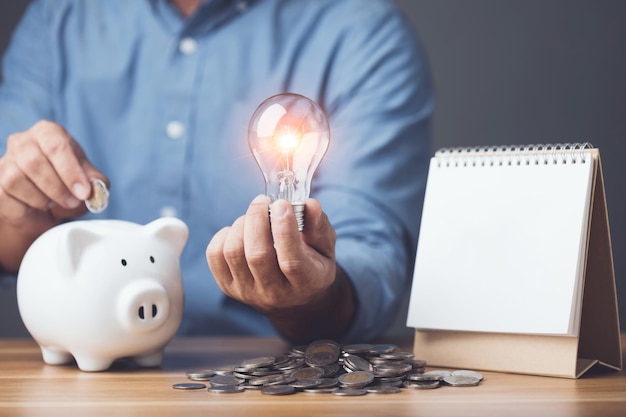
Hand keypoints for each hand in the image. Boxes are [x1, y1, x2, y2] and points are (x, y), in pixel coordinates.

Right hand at [0, 120, 106, 269]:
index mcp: (48, 133)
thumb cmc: (68, 187)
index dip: (71, 171)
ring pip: (15, 179)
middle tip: (72, 202)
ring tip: (53, 203)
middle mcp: (22, 141)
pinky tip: (35, 208)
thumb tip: (96, 187)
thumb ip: (96, 182)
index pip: (56, 145)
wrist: (42, 209)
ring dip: (40, 198)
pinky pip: (4, 196)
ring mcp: (4, 161)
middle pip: (34, 162)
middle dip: (57, 188)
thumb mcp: (88, 183)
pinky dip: (25, 209)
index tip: (83, 192)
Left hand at [206, 195, 354, 341]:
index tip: (282, 205)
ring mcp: (248, 292)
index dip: (285, 230)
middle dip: (257, 219)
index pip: (292, 261)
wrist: (293, 299)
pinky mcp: (228, 287)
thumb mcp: (325, 247)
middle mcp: (276, 293)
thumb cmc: (312, 264)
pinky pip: (215, 255)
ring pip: (233, 252)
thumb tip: (310, 204)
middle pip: (257, 255)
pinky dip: (225, 235)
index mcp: (306, 283)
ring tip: (254, 216)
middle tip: (264, 201)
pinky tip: (241, 231)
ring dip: (242, 224)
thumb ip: (319, 225)